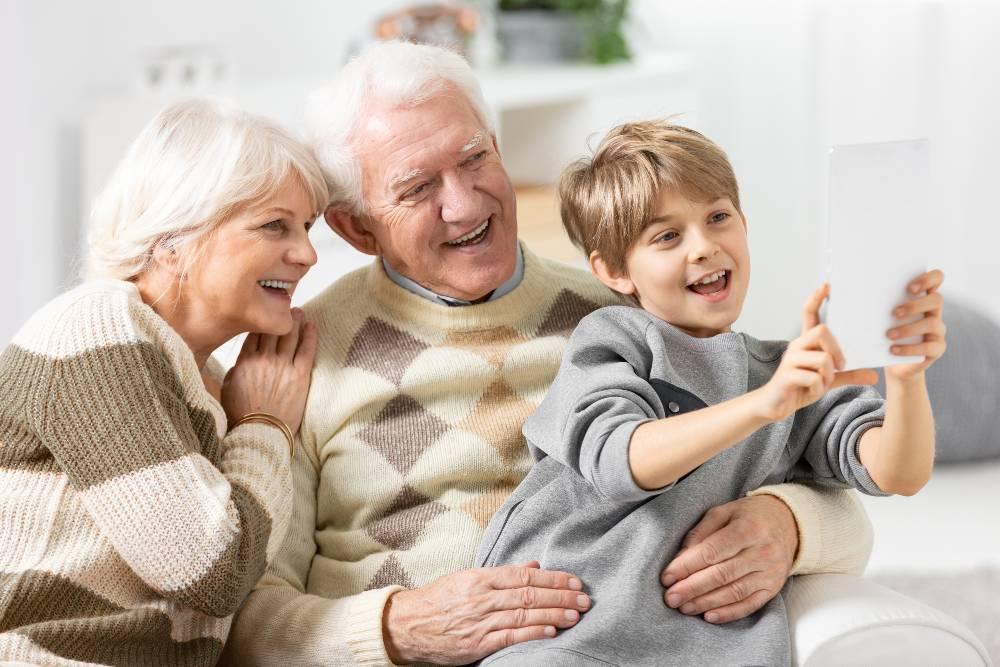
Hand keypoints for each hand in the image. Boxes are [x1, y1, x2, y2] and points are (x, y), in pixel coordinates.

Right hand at [221, 308, 316, 433]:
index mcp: (244, 361)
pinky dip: (310, 335)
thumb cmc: (241, 415)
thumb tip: (242, 362)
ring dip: (295, 320)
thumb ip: (236, 370)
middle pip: (272, 329)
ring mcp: (283, 366)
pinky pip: (307, 349)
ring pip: (290, 334)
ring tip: (298, 312)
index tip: (265, 313)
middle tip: (284, 306)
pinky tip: (312, 325)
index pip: (254, 332)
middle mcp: (263, 359)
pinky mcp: (300, 375)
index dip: (260, 320)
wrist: (259, 433)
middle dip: (278, 315)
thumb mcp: (228, 389)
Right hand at [382, 562, 589, 664]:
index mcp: (480, 578)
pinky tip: (551, 630)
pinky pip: (510, 636)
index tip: (574, 580)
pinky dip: (532, 632)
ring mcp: (480, 621)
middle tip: (584, 598)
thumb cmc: (439, 600)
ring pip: (523, 614)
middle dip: (560, 595)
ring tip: (576, 614)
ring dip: (553, 613)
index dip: (552, 577)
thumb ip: (503, 574)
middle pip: (529, 594)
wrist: (407, 626)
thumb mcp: (468, 578)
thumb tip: (534, 565)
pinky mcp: (477, 644)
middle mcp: (482, 598)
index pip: (524, 575)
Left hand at [659, 495, 796, 623]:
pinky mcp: (773, 588)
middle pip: (721, 575)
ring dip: (705, 602)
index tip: (667, 576)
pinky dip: (729, 613)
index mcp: (747, 528)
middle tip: (670, 597)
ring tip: (684, 607)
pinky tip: (709, 616)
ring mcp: (770, 572)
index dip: (687, 566)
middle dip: (691, 588)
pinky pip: (750, 605)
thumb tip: (681, 558)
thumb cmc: (748, 516)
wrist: (788, 523)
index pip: (711, 552)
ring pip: (734, 592)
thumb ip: (701, 532)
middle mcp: (762, 552)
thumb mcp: (723, 512)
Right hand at [754, 285, 876, 421]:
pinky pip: (815, 378)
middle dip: (837, 350)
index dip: (816, 299)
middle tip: (840, 366)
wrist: (775, 405)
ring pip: (823, 359)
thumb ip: (849, 375)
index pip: (808, 314)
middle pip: (822, 331)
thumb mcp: (828, 381)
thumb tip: (874, 376)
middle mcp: (796, 346)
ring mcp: (790, 360)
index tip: (826, 285)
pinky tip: (811, 392)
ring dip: (828, 376)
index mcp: (805, 343)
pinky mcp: (786, 375)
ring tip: (821, 385)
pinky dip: (819, 388)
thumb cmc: (801, 388)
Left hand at [885, 269, 946, 380]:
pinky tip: (893, 349)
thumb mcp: (881, 317)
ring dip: (908, 328)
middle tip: (894, 313)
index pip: (936, 278)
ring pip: (932, 323)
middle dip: (915, 305)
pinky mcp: (937, 349)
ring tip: (889, 335)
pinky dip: (909, 348)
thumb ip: (877, 303)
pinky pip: (928, 347)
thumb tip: (852, 293)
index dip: (927, 279)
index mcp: (923, 297)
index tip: (909, 288)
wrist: (895, 361)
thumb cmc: (884, 331)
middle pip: (936, 299)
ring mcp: (938, 330)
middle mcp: (934, 311)